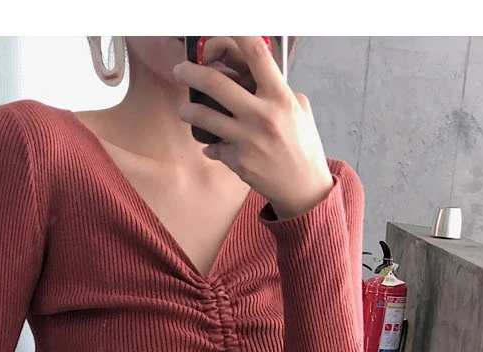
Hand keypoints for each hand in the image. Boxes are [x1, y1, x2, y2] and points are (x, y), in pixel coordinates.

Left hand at [172, 36, 333, 218]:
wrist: (303, 187)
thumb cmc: (302, 146)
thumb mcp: (299, 109)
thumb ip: (276, 90)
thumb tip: (249, 76)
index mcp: (280, 97)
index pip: (257, 55)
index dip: (236, 35)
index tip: (218, 32)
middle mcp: (262, 115)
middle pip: (216, 83)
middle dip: (191, 72)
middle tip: (179, 70)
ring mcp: (247, 140)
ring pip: (204, 117)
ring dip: (189, 110)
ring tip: (185, 110)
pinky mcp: (237, 161)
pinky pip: (214, 147)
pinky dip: (212, 146)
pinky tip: (214, 147)